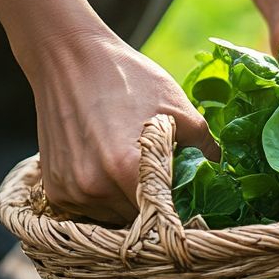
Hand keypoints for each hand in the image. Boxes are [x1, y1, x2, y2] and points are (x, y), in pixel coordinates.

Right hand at [32, 29, 216, 223]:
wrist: (69, 59)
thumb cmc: (127, 78)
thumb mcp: (177, 108)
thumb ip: (204, 146)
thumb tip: (222, 172)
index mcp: (127, 169)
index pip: (164, 214)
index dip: (181, 211)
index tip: (190, 202)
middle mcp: (94, 187)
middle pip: (140, 219)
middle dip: (157, 206)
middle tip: (167, 184)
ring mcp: (71, 191)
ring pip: (115, 218)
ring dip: (130, 204)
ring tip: (136, 172)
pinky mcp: (56, 189)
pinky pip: (90, 211)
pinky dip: (106, 199)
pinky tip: (111, 171)